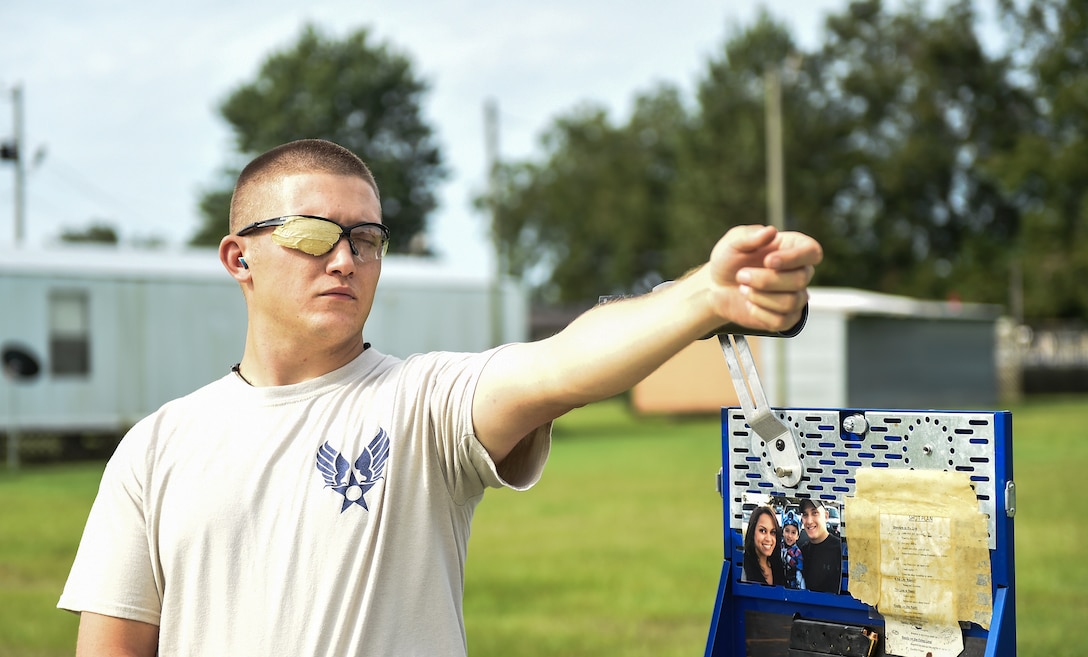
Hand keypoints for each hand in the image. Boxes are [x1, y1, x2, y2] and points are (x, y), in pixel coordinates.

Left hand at [706, 225, 821, 331]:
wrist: (716, 287)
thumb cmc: (728, 260)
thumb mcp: (732, 243)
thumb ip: (749, 236)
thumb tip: (770, 231)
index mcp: (792, 248)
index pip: (813, 252)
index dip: (795, 258)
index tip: (768, 261)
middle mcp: (799, 272)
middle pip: (800, 279)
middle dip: (765, 280)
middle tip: (741, 276)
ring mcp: (794, 296)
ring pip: (791, 301)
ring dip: (761, 296)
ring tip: (743, 289)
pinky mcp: (785, 318)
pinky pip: (782, 321)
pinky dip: (760, 313)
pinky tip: (750, 304)